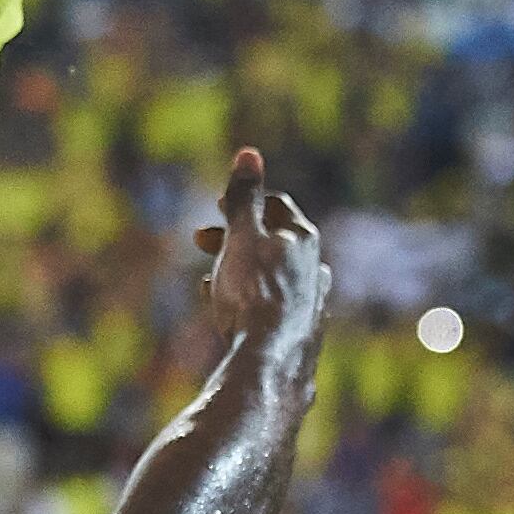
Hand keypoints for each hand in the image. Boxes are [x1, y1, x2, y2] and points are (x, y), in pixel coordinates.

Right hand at [189, 146, 331, 348]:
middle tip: (200, 241)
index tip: (218, 207)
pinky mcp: (300, 332)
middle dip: (233, 238)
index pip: (275, 205)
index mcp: (303, 238)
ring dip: (237, 271)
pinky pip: (269, 306)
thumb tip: (250, 153)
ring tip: (209, 280)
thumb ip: (245, 196)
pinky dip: (246, 300)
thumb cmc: (254, 292)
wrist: (271, 360)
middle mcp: (314, 267)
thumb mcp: (242, 235)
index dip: (244, 201)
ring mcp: (310, 301)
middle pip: (272, 241)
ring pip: (269, 275)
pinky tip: (225, 312)